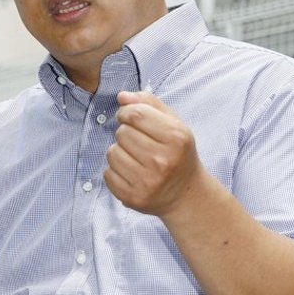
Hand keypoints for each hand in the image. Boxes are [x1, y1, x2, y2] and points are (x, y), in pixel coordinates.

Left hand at [104, 91, 206, 217]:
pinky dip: (115, 171)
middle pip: (122, 133)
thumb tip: (122, 96)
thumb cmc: (177, 153)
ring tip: (135, 158)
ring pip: (112, 153)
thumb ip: (149, 104)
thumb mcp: (174, 124)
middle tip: (138, 143)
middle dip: (126, 133)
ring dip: (119, 152)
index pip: (136, 114)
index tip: (128, 118)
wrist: (186, 194)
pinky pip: (108, 174)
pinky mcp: (132, 197)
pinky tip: (131, 173)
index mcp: (175, 137)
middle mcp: (162, 161)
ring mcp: (147, 182)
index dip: (126, 112)